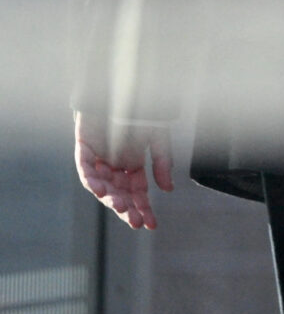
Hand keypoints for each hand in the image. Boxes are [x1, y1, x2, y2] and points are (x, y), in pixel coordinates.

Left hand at [75, 111, 172, 230]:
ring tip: (122, 207)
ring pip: (102, 186)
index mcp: (134, 165)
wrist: (121, 89)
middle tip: (135, 222)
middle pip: (120, 194)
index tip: (150, 224)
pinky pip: (86, 171)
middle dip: (128, 209)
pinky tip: (101, 191)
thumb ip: (162, 163)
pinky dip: (92, 181)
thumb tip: (168, 189)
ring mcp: (99, 159)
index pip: (138, 192)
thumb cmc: (142, 111)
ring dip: (111, 198)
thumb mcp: (159, 139)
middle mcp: (115, 166)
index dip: (144, 208)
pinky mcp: (84, 150)